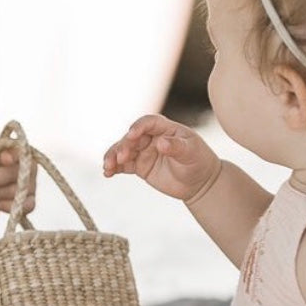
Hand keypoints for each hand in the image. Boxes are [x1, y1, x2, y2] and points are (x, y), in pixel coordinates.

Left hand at [0, 143, 35, 215]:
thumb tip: (0, 161)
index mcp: (20, 151)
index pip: (21, 152)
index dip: (13, 156)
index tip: (3, 159)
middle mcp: (30, 167)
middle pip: (16, 173)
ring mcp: (32, 185)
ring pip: (16, 191)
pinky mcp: (30, 202)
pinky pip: (23, 206)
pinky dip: (7, 206)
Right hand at [103, 115, 220, 202]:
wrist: (198, 182)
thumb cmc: (198, 161)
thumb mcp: (191, 153)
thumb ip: (176, 147)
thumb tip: (161, 143)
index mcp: (165, 128)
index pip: (148, 122)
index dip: (138, 127)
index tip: (131, 135)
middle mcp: (151, 137)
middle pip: (131, 137)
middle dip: (123, 146)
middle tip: (121, 158)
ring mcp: (143, 151)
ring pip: (123, 150)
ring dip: (113, 156)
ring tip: (107, 167)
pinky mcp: (139, 166)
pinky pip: (123, 165)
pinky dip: (113, 168)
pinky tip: (107, 173)